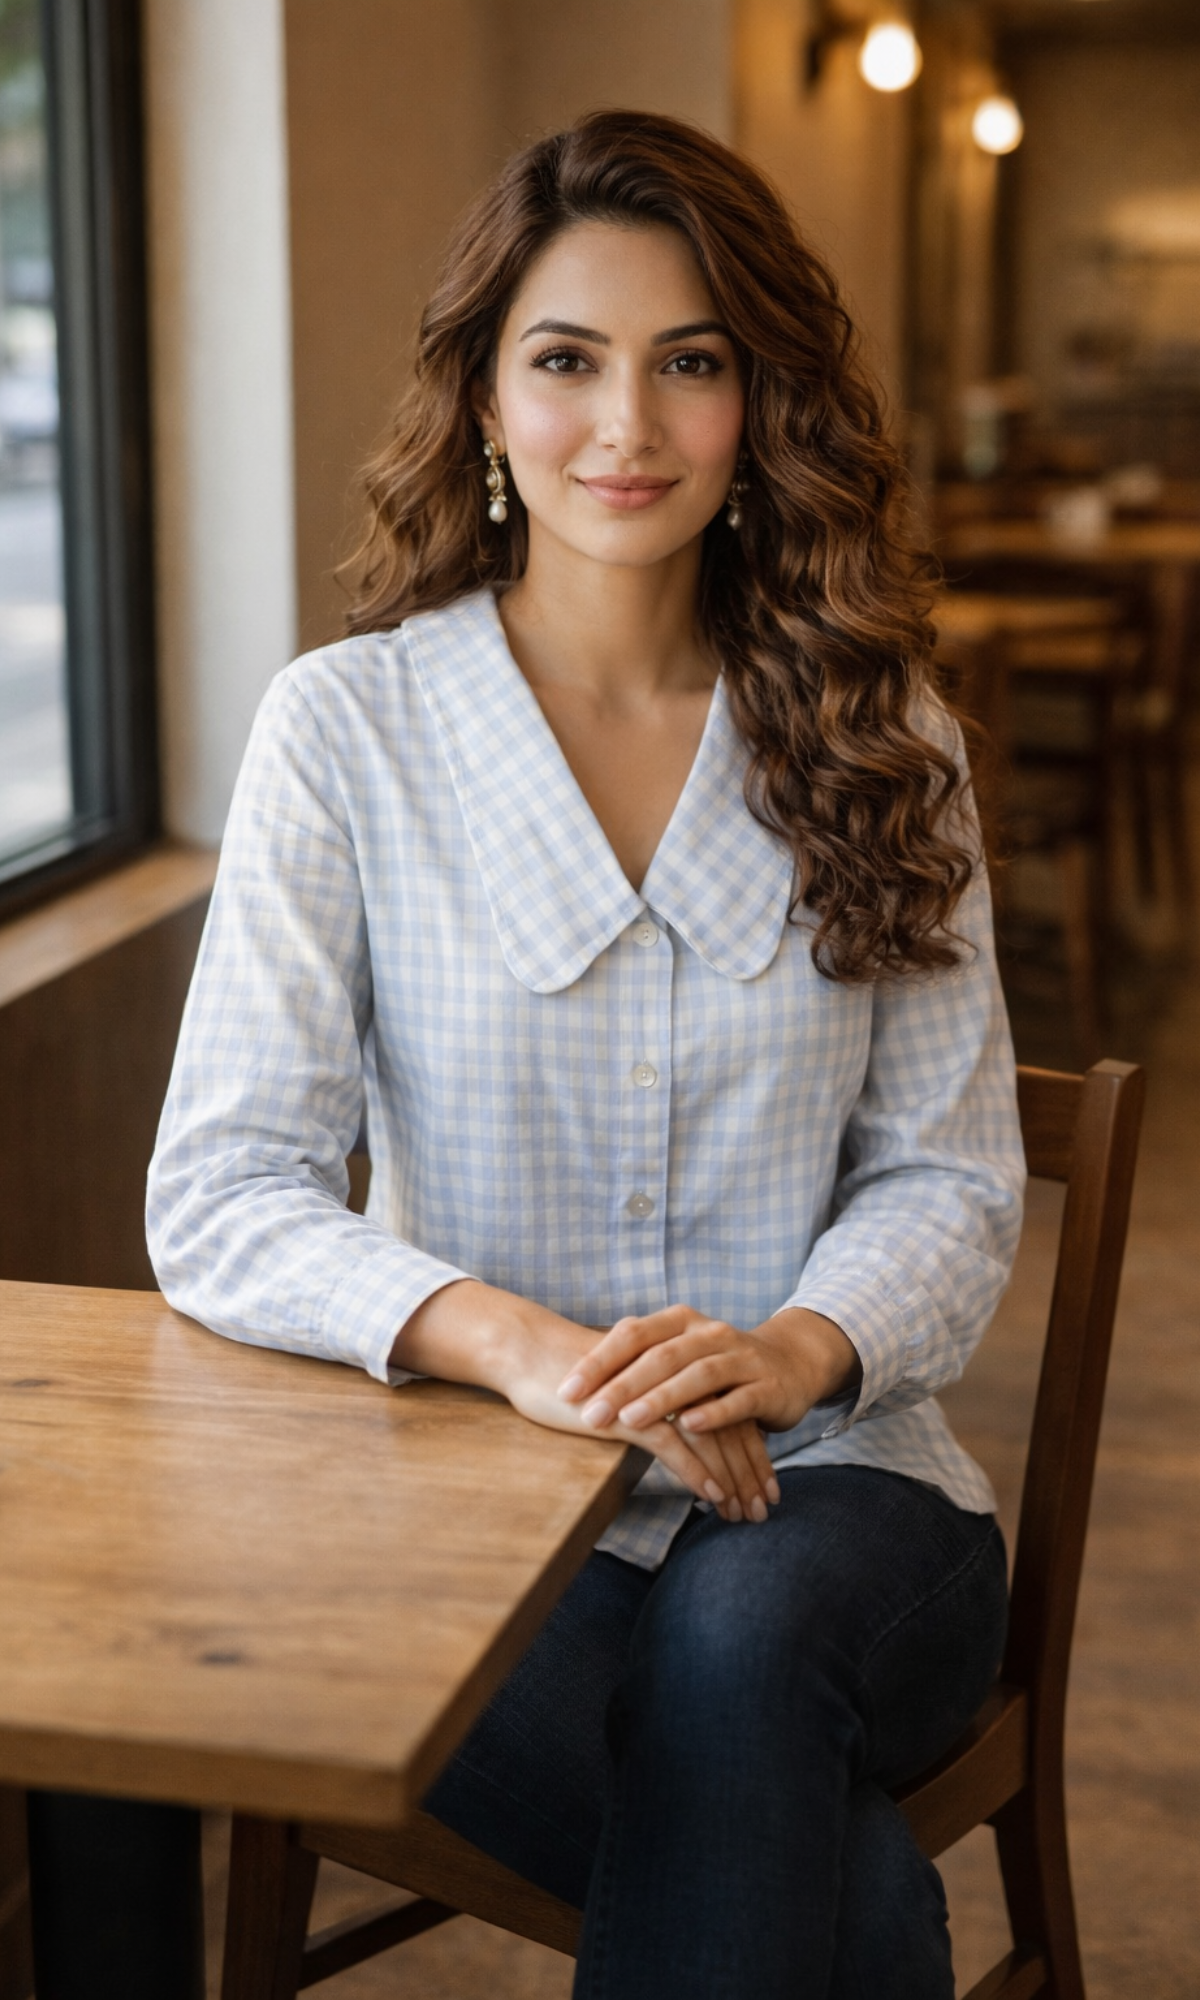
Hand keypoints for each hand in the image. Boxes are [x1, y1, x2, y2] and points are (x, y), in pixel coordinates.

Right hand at [394, 1281, 775, 1519]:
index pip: (728, 1411)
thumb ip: (652, 1405)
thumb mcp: (623, 1391)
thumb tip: (672, 1434)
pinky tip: (713, 1495)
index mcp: (679, 1367)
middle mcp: (676, 1375)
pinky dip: (698, 1471)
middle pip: (729, 1426)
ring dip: (732, 1478)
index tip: (765, 1486)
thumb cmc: (573, 1376)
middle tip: (763, 1510)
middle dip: (750, 1472)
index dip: (750, 1451)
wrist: (530, 1354)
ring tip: (744, 1514)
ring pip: (710, 1437)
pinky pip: (674, 1444)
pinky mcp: (629, 1411)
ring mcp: (654, 1391)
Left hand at [556, 1302, 860, 1443]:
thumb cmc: (716, 1364)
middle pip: (661, 1356)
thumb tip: (574, 1383)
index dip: (598, 1361)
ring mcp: (741, 1357)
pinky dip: (713, 1412)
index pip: (632, 1334)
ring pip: (698, 1375)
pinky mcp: (766, 1386)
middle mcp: (709, 1333)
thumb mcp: (677, 1355)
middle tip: (590, 1414)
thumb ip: (636, 1363)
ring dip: (662, 1398)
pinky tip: (690, 1427)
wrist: (790, 1364)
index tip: (566, 1390)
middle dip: (622, 1386)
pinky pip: (738, 1399)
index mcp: (680, 1321)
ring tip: (631, 1421)